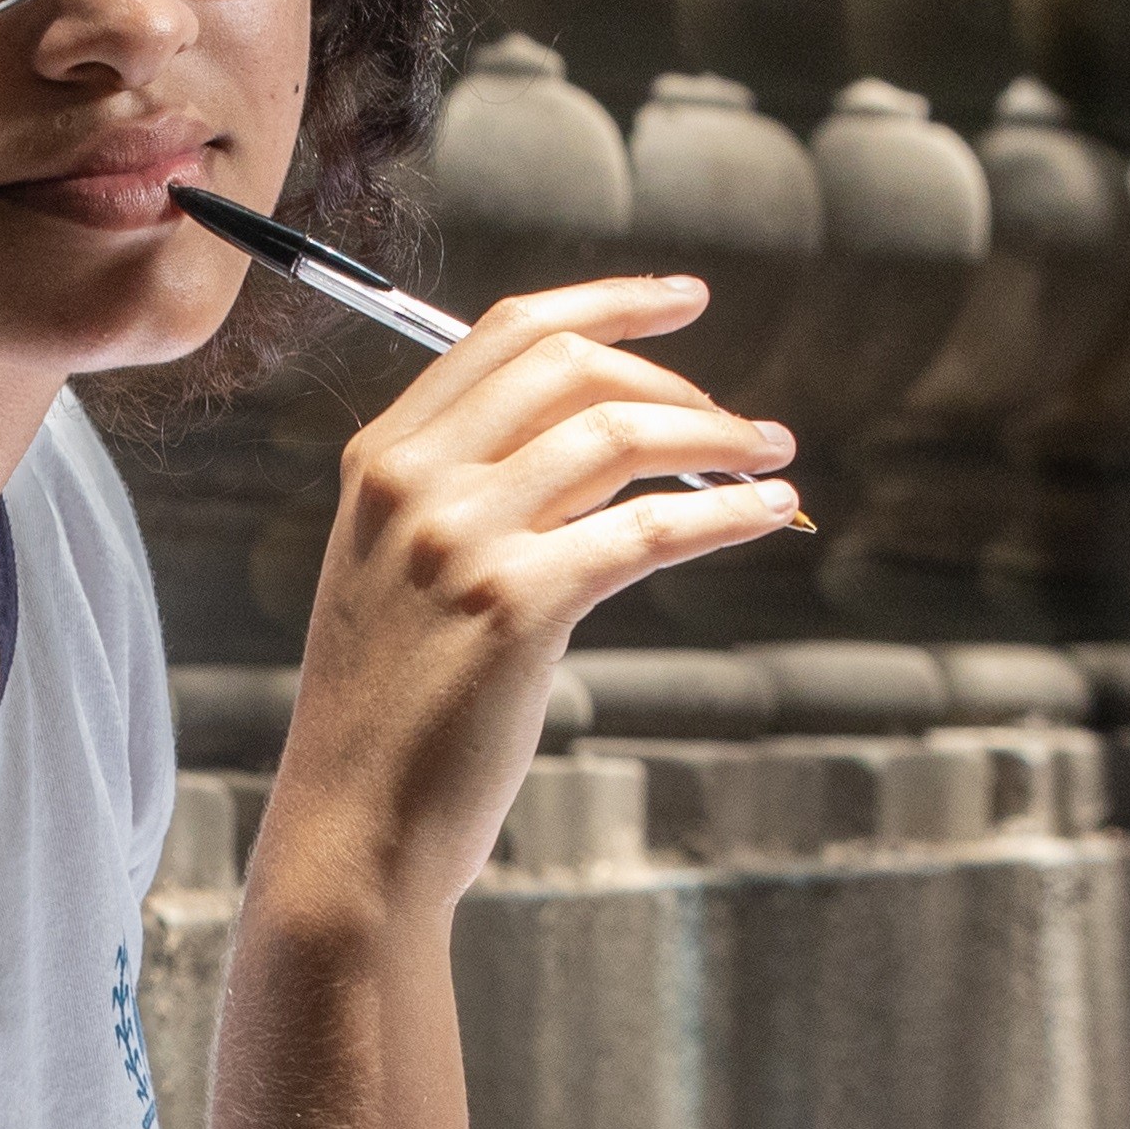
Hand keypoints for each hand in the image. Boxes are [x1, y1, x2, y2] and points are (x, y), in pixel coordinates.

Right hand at [258, 278, 798, 918]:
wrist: (355, 829)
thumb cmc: (395, 717)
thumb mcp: (406, 578)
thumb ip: (478, 499)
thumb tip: (610, 443)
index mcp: (383, 462)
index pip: (506, 333)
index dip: (609, 304)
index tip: (684, 299)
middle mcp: (414, 483)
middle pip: (568, 366)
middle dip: (673, 378)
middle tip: (739, 423)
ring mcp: (460, 540)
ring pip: (618, 434)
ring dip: (717, 438)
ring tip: (774, 457)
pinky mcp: (515, 607)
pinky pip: (647, 529)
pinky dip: (724, 512)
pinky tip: (768, 513)